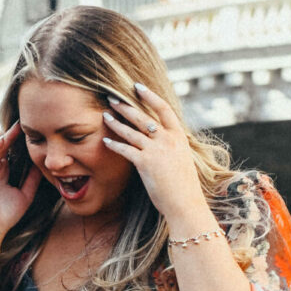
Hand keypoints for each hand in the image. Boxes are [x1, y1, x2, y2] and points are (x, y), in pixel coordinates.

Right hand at [0, 124, 41, 248]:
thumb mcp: (26, 193)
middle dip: (14, 133)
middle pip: (3, 145)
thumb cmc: (7, 215)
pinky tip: (1, 141)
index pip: (13, 149)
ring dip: (3, 137)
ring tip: (16, 127)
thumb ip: (33, 179)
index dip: (22, 139)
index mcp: (4, 170)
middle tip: (27, 120)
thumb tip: (43, 162)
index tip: (36, 128)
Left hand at [101, 86, 211, 234]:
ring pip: (131, 131)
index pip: (163, 108)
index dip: (150, 96)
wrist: (186, 204)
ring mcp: (156, 150)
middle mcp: (168, 139)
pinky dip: (114, 144)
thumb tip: (162, 139)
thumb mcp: (182, 159)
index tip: (137, 86)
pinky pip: (125, 149)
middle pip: (143, 116)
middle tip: (112, 97)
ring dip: (116, 122)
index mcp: (179, 136)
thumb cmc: (184, 186)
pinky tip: (105, 140)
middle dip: (125, 106)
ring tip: (104, 114)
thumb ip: (172, 146)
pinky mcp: (145, 163)